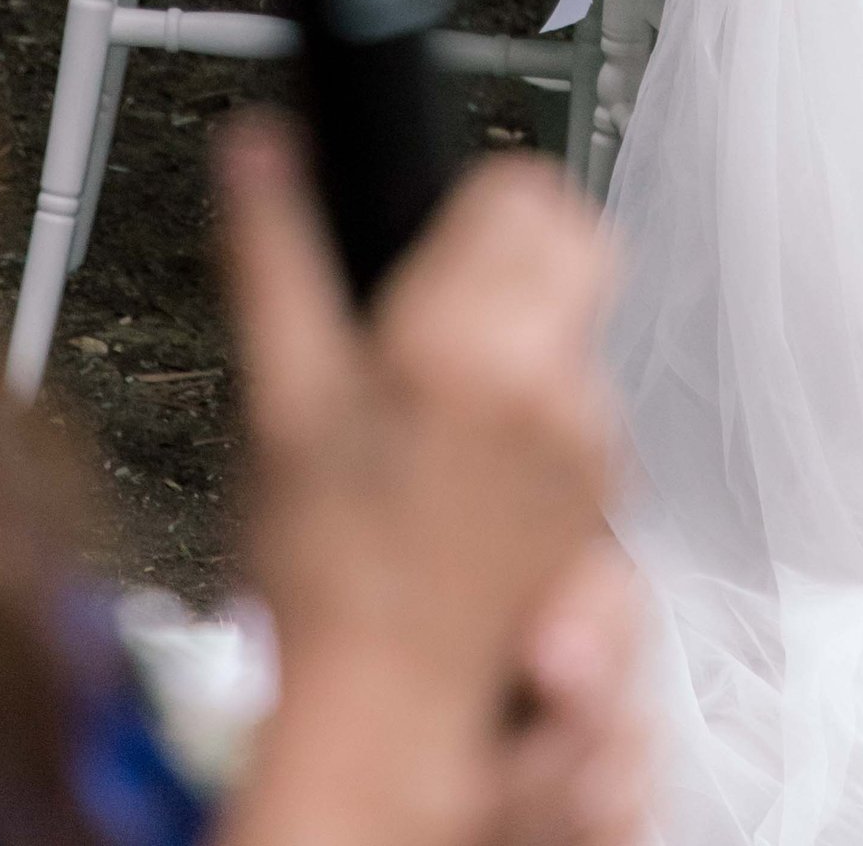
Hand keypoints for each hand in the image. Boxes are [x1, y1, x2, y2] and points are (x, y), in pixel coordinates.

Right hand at [217, 118, 625, 845]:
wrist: (383, 712)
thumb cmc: (324, 573)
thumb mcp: (279, 400)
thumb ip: (274, 255)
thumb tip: (257, 149)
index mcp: (470, 340)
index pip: (526, 188)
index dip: (477, 192)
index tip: (437, 224)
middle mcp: (550, 382)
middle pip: (576, 239)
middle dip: (518, 245)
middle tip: (446, 287)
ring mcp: (589, 441)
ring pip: (584, 321)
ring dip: (529, 327)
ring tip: (444, 382)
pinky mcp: (604, 492)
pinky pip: (587, 399)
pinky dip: (543, 401)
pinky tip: (473, 445)